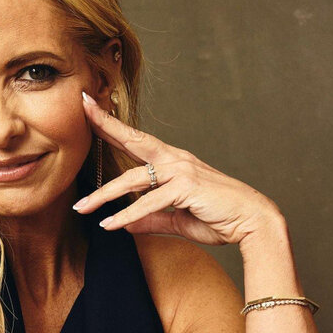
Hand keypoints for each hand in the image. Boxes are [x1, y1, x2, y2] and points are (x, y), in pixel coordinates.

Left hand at [74, 92, 279, 245]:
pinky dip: (128, 215)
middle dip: (105, 125)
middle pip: (133, 141)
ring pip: (133, 179)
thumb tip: (125, 225)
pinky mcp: (186, 187)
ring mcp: (181, 171)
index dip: (113, 124)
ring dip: (104, 195)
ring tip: (81, 207)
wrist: (252, 223)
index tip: (91, 107)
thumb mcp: (177, 219)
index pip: (137, 140)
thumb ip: (150, 219)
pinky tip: (111, 225)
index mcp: (174, 162)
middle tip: (80, 109)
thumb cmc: (219, 217)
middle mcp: (176, 160)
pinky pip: (149, 202)